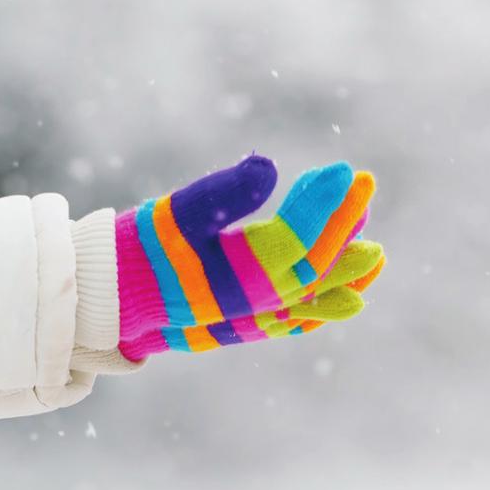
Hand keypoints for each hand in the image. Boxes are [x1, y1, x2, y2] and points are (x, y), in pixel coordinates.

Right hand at [115, 155, 383, 358]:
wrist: (112, 301)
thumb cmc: (142, 250)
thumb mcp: (178, 213)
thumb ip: (224, 192)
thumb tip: (269, 165)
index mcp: (239, 272)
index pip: (298, 235)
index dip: (323, 203)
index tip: (343, 171)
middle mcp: (255, 300)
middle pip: (315, 262)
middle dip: (344, 223)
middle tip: (366, 183)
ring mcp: (253, 316)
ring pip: (313, 295)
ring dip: (346, 271)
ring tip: (377, 255)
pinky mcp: (245, 324)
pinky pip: (298, 319)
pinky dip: (325, 307)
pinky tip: (346, 299)